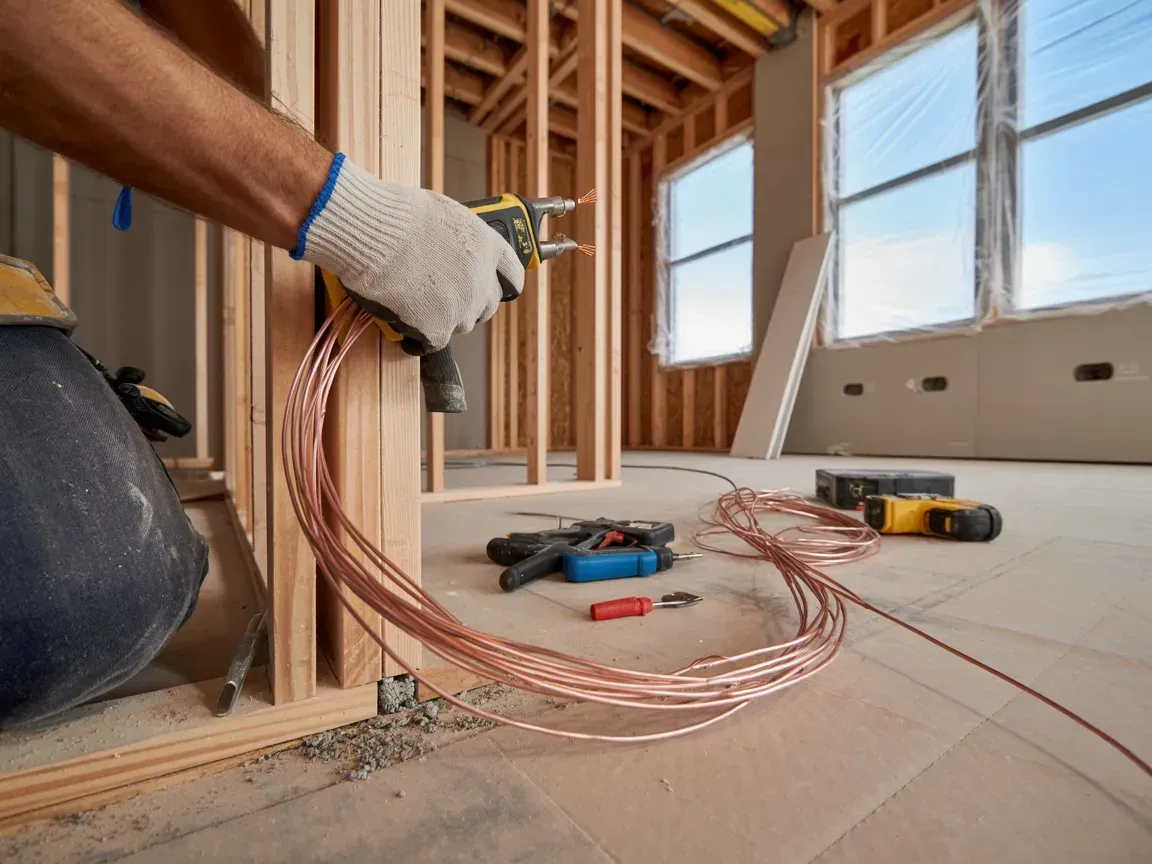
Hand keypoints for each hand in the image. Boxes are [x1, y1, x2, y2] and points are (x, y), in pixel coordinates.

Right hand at [295, 155, 523, 351]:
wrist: (375, 232)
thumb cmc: (398, 215)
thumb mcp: (444, 216)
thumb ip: (459, 241)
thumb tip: (450, 252)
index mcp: (488, 247)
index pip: (512, 275)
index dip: (503, 285)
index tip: (498, 290)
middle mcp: (482, 280)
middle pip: (486, 306)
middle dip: (469, 305)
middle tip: (444, 301)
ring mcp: (462, 307)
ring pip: (459, 325)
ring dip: (442, 320)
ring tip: (416, 306)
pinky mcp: (438, 328)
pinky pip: (431, 342)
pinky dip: (418, 339)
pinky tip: (404, 326)